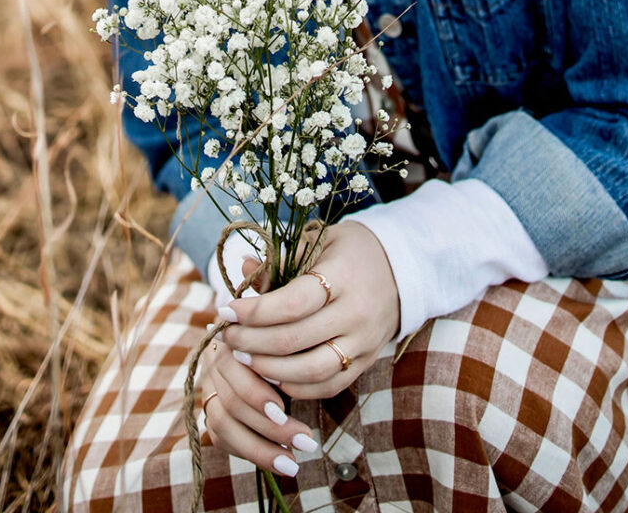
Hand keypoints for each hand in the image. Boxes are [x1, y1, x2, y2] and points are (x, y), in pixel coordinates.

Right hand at [200, 336, 318, 477]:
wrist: (265, 333)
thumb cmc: (285, 340)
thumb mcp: (287, 341)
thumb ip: (288, 353)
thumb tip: (308, 374)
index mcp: (230, 338)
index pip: (234, 371)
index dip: (256, 394)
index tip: (284, 411)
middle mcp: (213, 361)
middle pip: (232, 402)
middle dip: (269, 428)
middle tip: (307, 442)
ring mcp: (209, 386)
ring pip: (222, 425)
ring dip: (259, 449)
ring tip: (292, 465)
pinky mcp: (211, 408)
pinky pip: (220, 437)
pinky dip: (246, 451)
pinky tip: (274, 462)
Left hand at [218, 221, 399, 399]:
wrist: (401, 268)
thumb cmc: (349, 250)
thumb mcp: (319, 241)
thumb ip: (282, 259)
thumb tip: (243, 272)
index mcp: (343, 275)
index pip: (292, 303)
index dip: (255, 311)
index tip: (226, 310)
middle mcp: (357, 312)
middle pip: (295, 340)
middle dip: (251, 342)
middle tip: (226, 337)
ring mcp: (365, 342)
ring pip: (310, 371)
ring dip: (269, 370)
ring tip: (242, 358)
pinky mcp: (366, 362)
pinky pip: (328, 386)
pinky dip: (295, 387)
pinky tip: (270, 374)